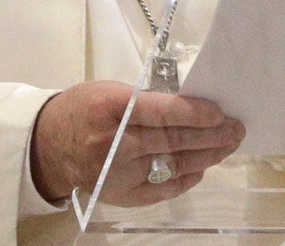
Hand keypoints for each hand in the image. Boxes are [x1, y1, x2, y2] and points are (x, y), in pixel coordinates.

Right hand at [31, 81, 244, 206]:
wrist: (49, 144)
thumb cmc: (85, 108)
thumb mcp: (111, 90)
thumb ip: (148, 99)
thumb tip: (193, 105)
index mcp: (110, 108)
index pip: (159, 113)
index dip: (193, 113)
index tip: (219, 113)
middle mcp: (113, 143)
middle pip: (171, 141)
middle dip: (210, 136)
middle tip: (236, 129)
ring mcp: (117, 173)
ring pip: (171, 165)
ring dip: (205, 156)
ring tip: (228, 145)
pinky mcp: (120, 194)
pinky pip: (161, 189)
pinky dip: (185, 179)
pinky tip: (202, 167)